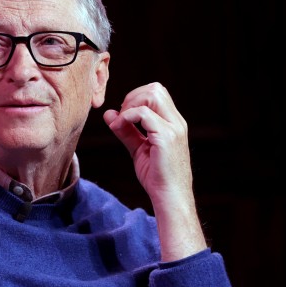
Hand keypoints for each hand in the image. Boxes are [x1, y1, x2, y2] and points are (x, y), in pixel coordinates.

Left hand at [103, 82, 206, 260]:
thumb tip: (109, 114)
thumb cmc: (157, 176)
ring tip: (122, 121)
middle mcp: (176, 122)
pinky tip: (120, 127)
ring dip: (131, 104)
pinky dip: (128, 116)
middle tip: (121, 116)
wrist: (170, 197)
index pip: (157, 93)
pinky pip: (144, 113)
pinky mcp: (166, 138)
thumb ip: (125, 131)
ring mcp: (173, 129)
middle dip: (133, 96)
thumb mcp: (139, 149)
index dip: (136, 97)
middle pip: (156, 88)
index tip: (123, 114)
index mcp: (173, 123)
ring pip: (152, 95)